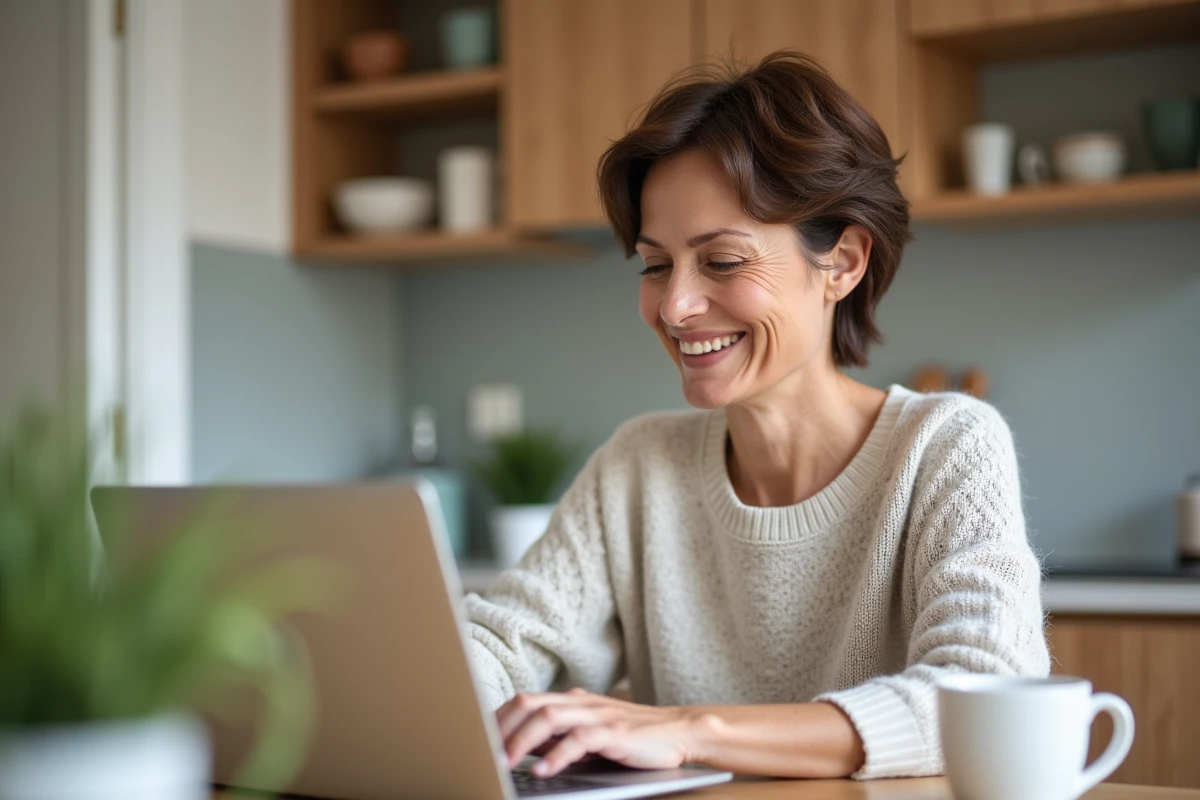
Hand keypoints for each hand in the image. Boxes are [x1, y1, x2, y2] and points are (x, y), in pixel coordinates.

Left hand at [496, 688, 704, 777]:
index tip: (477, 739)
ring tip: (504, 763)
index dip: (498, 718)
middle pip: (529, 703)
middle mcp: (580, 703)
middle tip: (483, 753)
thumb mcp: (590, 735)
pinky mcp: (615, 732)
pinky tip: (544, 771)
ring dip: (521, 741)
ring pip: (549, 717)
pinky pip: (580, 740)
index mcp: (571, 701)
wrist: (681, 731)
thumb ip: (560, 737)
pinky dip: (558, 755)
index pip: (524, 701)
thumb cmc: (634, 738)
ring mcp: (598, 715)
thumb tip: (522, 749)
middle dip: (502, 728)